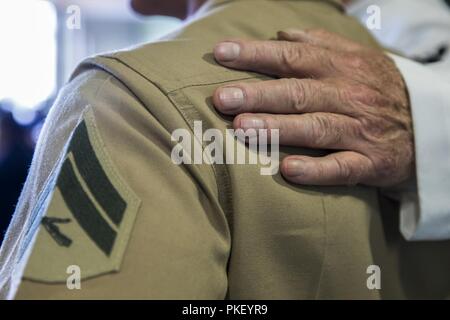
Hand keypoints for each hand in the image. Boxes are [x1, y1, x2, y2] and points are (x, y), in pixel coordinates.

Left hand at [212, 29, 413, 186]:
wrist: (427, 125)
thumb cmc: (378, 90)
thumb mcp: (356, 58)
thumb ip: (320, 44)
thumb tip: (281, 34)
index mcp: (341, 68)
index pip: (292, 57)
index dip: (256, 54)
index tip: (220, 53)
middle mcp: (349, 96)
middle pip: (298, 92)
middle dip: (258, 93)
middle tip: (222, 98)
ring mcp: (360, 131)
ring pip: (316, 127)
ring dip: (278, 127)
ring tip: (242, 128)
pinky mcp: (371, 163)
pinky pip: (342, 167)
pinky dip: (316, 169)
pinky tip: (289, 170)